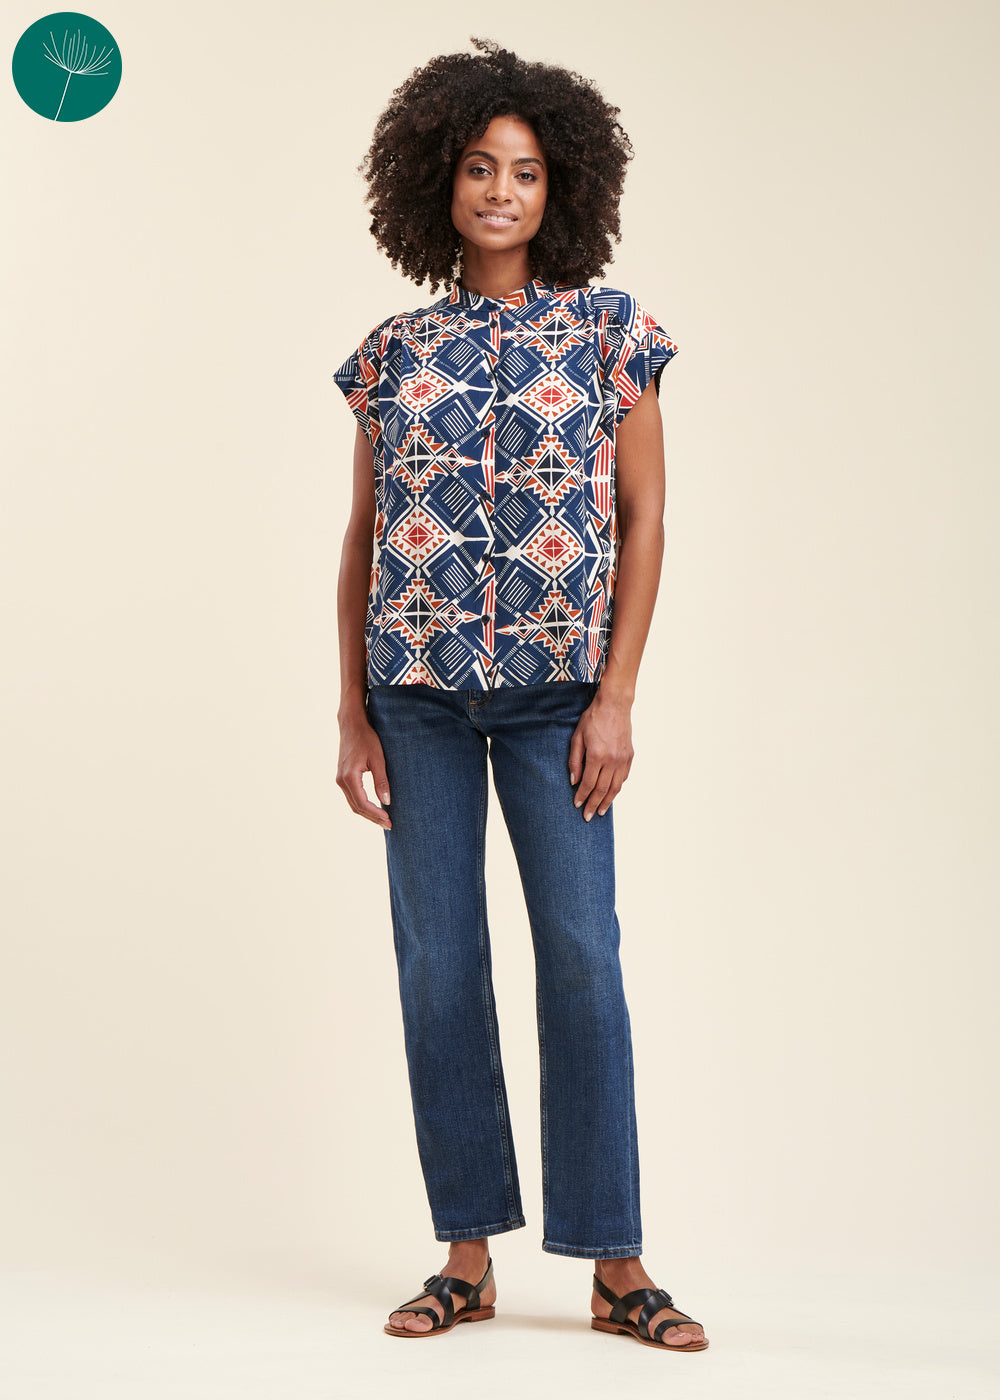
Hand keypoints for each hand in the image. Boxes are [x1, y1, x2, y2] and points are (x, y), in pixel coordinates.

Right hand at [337, 711, 391, 828]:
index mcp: (349, 777)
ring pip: (353, 804)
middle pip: (357, 807)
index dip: (376, 814)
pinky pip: (352, 796)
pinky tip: (374, 808)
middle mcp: (341, 781)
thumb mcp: (378, 759)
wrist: (352, 725)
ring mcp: (340, 779)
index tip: (389, 820)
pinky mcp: (342, 777)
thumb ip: (382, 781)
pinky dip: (362, 805)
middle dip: (373, 818)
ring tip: (383, 820)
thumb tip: (387, 802)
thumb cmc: (367, 738)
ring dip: (367, 813)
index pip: (363, 803)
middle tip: (388, 825)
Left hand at [567, 687, 633, 819]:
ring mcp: (623, 759)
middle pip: (602, 789)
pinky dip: (617, 788)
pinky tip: (611, 794)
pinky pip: (623, 777)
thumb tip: (573, 781)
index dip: (582, 796)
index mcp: (597, 755)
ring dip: (607, 801)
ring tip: (601, 811)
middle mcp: (612, 760)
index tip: (577, 805)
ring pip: (615, 787)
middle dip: (594, 804)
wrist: (614, 705)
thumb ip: (574, 761)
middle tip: (588, 816)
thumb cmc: (593, 719)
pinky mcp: (629, 756)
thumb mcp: (577, 737)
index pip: (588, 783)